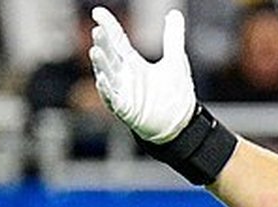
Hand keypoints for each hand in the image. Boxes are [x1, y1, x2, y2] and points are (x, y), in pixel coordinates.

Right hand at [89, 7, 198, 143]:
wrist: (181, 123)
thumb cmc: (175, 94)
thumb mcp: (176, 60)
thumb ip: (173, 36)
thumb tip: (174, 13)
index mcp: (133, 63)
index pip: (117, 40)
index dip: (108, 26)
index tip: (97, 12)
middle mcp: (124, 76)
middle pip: (110, 56)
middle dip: (103, 44)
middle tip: (98, 31)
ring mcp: (123, 92)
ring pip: (107, 76)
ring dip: (101, 65)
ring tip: (96, 51)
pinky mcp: (126, 109)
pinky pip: (113, 99)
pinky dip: (107, 91)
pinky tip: (101, 80)